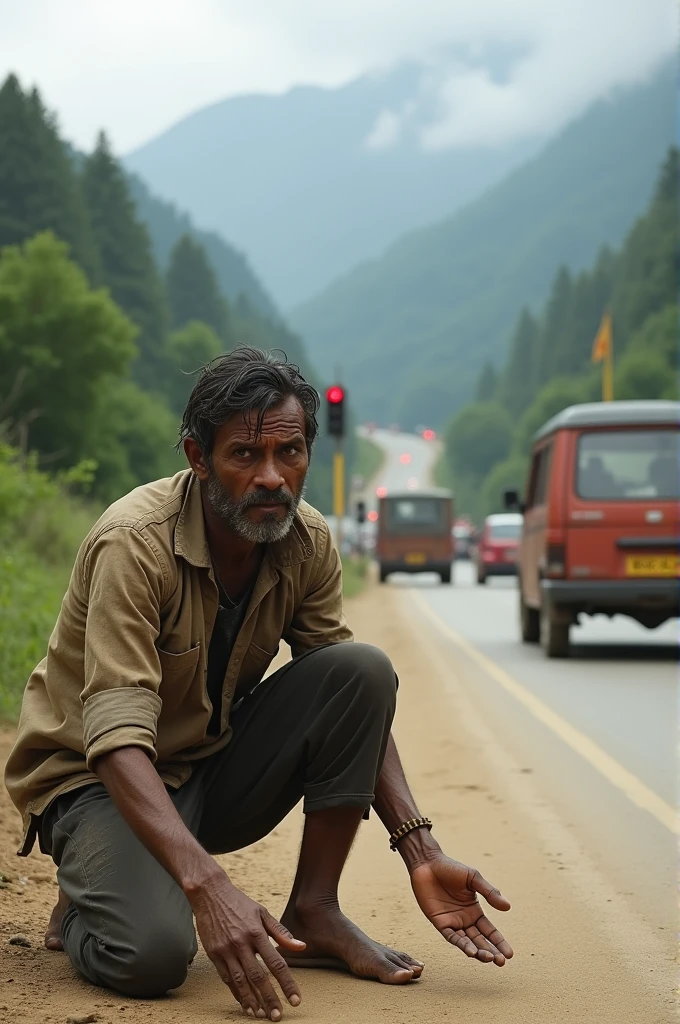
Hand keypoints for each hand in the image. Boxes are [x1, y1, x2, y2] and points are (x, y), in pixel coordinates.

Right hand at [188, 869, 305, 1019]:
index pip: (276, 963)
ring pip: (241, 981)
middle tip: (277, 1016)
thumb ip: (281, 932)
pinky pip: (226, 978)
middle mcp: (241, 943)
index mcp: (257, 932)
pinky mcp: (214, 954)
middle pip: (258, 976)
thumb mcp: (262, 912)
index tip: (295, 1000)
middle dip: (269, 998)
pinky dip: (236, 993)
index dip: (287, 983)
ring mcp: (226, 950)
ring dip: (252, 1000)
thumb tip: (301, 947)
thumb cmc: (240, 903)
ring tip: (261, 1014)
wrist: (210, 893)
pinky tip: (244, 1003)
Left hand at [410, 854, 512, 965]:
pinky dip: (462, 944)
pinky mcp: (440, 923)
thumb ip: (489, 892)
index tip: (509, 954)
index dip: (499, 942)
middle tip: (501, 962)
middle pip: (480, 940)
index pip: (490, 931)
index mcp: (474, 911)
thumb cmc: (451, 868)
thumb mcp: (473, 878)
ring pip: (468, 942)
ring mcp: (452, 923)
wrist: (428, 863)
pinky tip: (472, 951)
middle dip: (491, 952)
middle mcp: (464, 920)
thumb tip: (507, 907)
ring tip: (489, 958)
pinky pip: (452, 937)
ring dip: (478, 951)